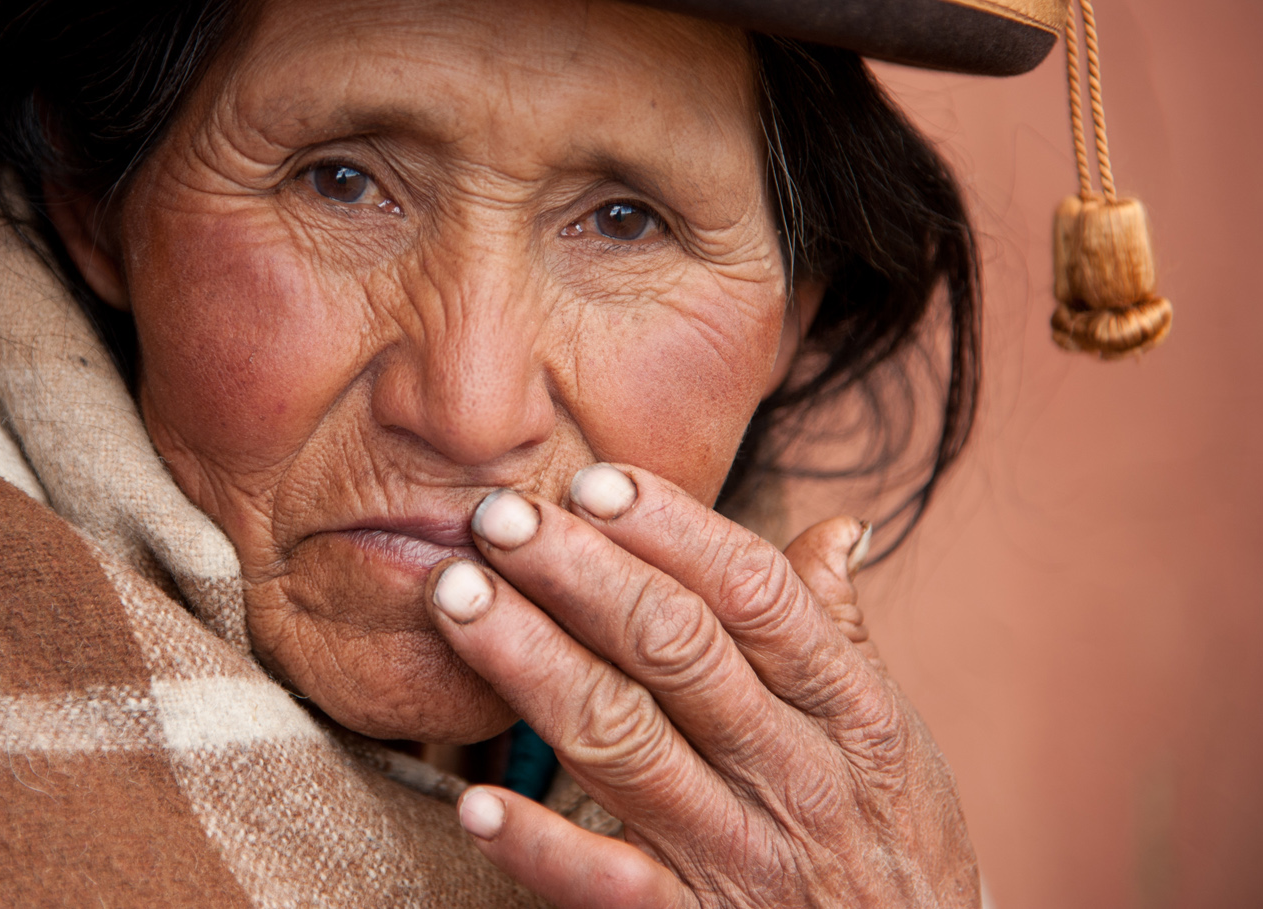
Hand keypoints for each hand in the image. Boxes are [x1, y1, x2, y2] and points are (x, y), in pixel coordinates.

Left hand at [425, 464, 978, 907]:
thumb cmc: (895, 846)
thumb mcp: (892, 737)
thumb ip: (841, 631)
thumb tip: (837, 527)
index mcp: (851, 708)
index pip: (754, 595)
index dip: (669, 530)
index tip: (590, 482)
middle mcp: (797, 775)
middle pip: (677, 650)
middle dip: (577, 574)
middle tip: (496, 518)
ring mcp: (741, 857)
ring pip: (624, 741)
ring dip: (531, 664)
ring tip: (457, 600)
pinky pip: (608, 886)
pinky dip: (540, 846)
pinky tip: (476, 800)